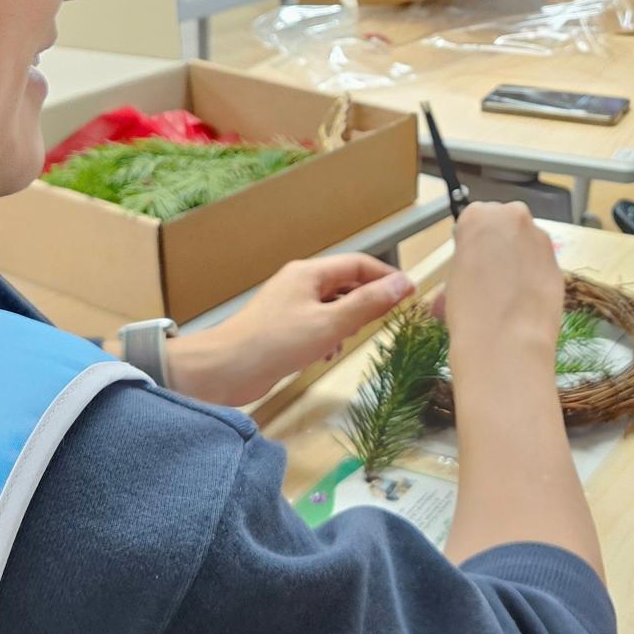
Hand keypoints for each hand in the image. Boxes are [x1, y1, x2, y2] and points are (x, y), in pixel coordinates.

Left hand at [164, 255, 414, 405]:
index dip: (386, 277)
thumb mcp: (330, 323)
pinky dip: (327, 336)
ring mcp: (288, 305)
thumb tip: (403, 284)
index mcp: (310, 273)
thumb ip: (368, 304)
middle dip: (365, 303)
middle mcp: (299, 283)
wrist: (224, 369)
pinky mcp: (281, 328)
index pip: (358, 265)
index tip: (409, 295)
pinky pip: (315, 324)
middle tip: (382, 323)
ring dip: (345, 323)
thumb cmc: (276, 342)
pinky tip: (325, 355)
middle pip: (345, 284)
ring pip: (331, 307)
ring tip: (348, 342)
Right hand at [443, 202, 562, 377]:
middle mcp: (514, 218)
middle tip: (491, 277)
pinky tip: (527, 302)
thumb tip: (474, 271)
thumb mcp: (453, 278)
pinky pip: (542, 267)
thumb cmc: (467, 310)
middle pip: (505, 225)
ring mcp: (541, 240)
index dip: (473, 243)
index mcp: (478, 215)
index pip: (474, 219)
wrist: (505, 342)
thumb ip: (468, 259)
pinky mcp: (559, 264)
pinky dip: (535, 279)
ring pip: (528, 245)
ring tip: (510, 294)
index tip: (472, 262)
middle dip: (500, 245)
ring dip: (521, 261)